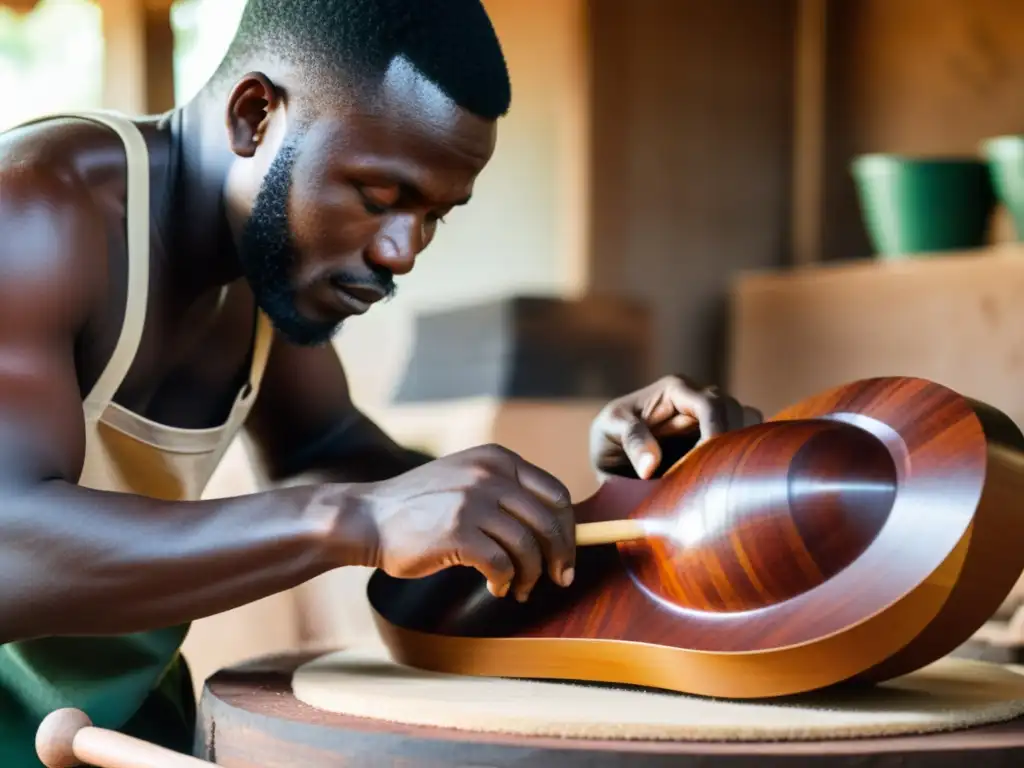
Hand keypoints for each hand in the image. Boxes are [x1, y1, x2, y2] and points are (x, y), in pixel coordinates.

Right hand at [356, 444, 574, 601]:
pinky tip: (495, 588)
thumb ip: (504, 490)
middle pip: (549, 522)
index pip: (555, 494)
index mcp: (497, 459)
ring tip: (518, 589)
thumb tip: (553, 528)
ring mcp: (473, 502)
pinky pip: (501, 565)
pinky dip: (505, 582)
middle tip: (558, 579)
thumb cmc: (420, 506)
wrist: (369, 517)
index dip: (568, 528)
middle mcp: (489, 475)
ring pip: (528, 547)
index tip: (567, 553)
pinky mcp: (458, 532)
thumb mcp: (466, 478)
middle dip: (560, 557)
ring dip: (530, 576)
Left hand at [590, 375, 761, 479]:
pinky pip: (745, 443)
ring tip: (719, 478)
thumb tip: (651, 465)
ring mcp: (712, 419)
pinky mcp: (719, 440)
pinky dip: (740, 459)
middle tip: (714, 477)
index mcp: (676, 390)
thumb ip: (631, 439)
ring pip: (748, 425)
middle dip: (731, 443)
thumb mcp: (609, 431)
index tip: (711, 461)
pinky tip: (723, 480)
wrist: (611, 460)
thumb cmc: (609, 437)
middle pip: (737, 412)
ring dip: (739, 450)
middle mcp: (699, 399)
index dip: (717, 431)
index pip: (711, 404)